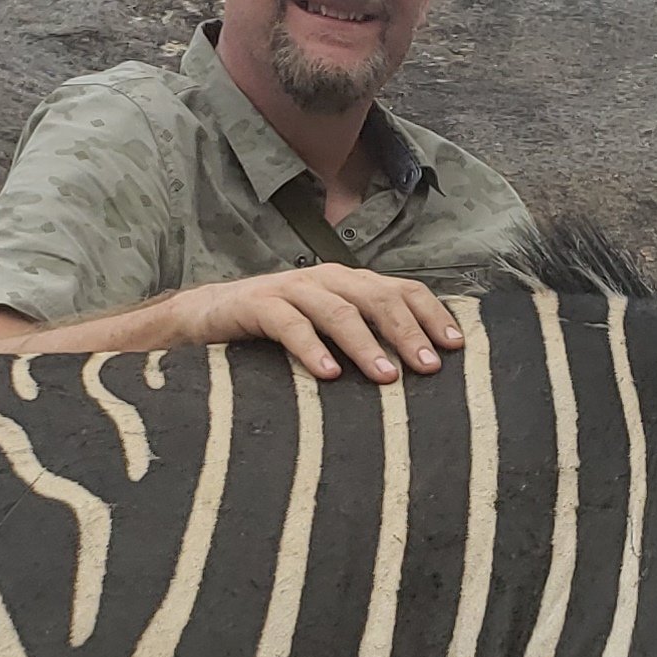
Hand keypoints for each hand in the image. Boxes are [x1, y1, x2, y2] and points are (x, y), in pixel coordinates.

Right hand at [175, 264, 466, 381]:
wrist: (202, 317)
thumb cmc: (273, 331)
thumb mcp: (325, 331)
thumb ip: (362, 339)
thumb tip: (413, 372)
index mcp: (348, 283)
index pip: (401, 290)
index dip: (430, 314)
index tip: (455, 348)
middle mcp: (325, 280)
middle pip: (377, 297)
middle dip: (407, 331)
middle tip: (429, 367)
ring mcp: (290, 289)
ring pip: (338, 310)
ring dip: (366, 344)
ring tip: (387, 377)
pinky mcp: (255, 305)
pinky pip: (289, 324)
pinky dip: (311, 348)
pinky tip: (328, 375)